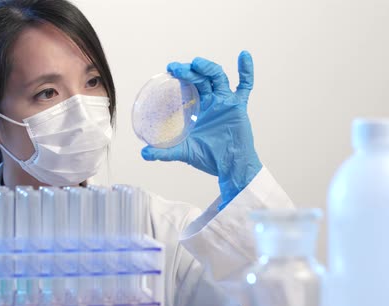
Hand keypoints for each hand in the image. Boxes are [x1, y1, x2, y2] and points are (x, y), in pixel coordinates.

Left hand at [141, 51, 261, 209]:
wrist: (229, 167)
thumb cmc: (207, 157)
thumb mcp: (182, 152)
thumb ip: (164, 152)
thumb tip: (143, 154)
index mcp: (196, 107)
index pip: (187, 85)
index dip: (180, 76)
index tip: (170, 70)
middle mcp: (210, 100)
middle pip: (200, 78)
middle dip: (189, 71)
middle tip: (176, 68)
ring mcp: (225, 101)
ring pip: (217, 77)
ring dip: (207, 68)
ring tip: (197, 63)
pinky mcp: (238, 106)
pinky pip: (245, 86)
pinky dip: (246, 71)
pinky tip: (244, 55)